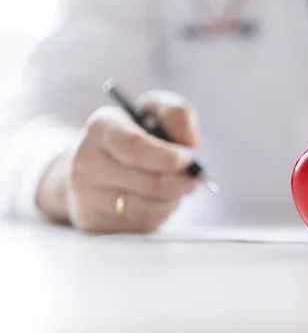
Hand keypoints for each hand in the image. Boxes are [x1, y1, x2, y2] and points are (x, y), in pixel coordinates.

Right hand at [37, 91, 199, 232]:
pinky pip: (140, 224)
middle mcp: (86, 162)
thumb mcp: (154, 110)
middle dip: (179, 181)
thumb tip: (189, 142)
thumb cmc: (134, 132)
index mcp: (102, 128)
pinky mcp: (93, 222)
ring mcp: (86, 195)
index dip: (168, 158)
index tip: (188, 158)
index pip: (135, 148)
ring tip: (177, 185)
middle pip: (146, 183)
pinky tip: (160, 199)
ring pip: (146, 208)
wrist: (95, 163)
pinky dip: (160, 213)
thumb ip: (177, 114)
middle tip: (193, 176)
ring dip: (172, 198)